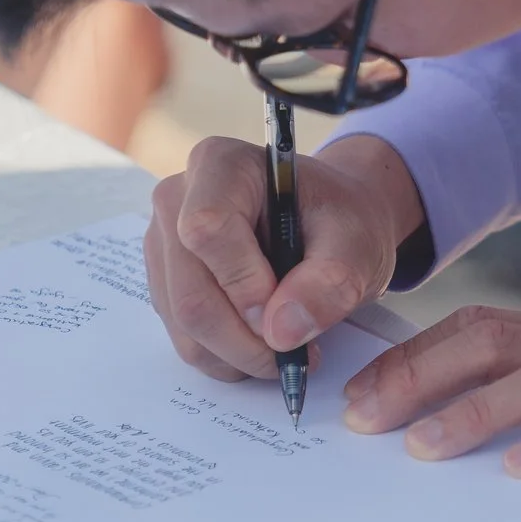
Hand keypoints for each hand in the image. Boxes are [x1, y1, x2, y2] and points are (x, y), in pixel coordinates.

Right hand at [145, 135, 425, 381]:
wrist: (328, 225)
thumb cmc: (340, 222)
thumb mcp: (357, 244)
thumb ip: (330, 282)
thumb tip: (281, 333)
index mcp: (221, 164)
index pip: (207, 229)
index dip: (243, 284)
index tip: (284, 316)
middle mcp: (177, 199)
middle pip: (190, 292)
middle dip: (245, 340)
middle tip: (294, 356)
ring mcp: (163, 244)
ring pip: (183, 324)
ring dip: (237, 356)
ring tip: (286, 349)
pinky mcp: (165, 282)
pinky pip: (183, 337)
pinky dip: (225, 357)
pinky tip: (261, 343)